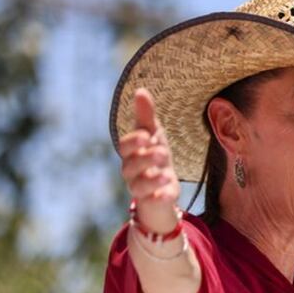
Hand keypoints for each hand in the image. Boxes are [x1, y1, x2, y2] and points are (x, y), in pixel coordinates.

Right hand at [119, 88, 179, 232]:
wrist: (163, 187)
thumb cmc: (154, 156)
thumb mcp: (154, 134)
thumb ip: (146, 116)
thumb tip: (140, 90)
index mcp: (131, 153)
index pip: (125, 146)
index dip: (134, 140)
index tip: (148, 136)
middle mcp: (131, 171)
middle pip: (130, 166)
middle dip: (146, 158)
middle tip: (163, 152)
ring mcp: (140, 189)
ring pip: (138, 186)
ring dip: (153, 179)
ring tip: (168, 174)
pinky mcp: (153, 202)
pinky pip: (153, 202)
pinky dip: (160, 197)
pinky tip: (168, 194)